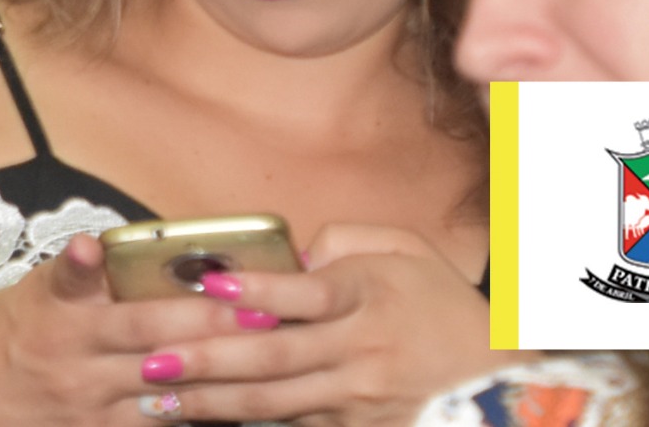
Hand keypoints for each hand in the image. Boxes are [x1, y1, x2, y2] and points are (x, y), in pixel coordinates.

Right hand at [0, 236, 261, 424]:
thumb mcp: (26, 297)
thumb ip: (73, 278)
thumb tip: (101, 246)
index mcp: (60, 318)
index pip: (128, 303)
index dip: (178, 294)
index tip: (220, 278)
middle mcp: (77, 363)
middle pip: (161, 347)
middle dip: (220, 332)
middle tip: (273, 314)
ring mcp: (90, 408)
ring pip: (171, 395)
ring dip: (222, 378)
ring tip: (272, 360)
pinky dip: (196, 417)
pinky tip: (234, 406)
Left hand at [131, 227, 491, 426]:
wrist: (498, 369)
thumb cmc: (438, 298)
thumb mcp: (404, 247)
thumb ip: (343, 240)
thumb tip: (289, 254)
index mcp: (368, 295)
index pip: (304, 292)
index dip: (257, 288)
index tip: (208, 281)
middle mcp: (361, 350)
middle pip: (275, 356)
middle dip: (207, 359)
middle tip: (150, 359)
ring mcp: (360, 398)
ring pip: (276, 402)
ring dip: (214, 402)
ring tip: (158, 399)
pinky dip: (252, 426)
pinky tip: (206, 422)